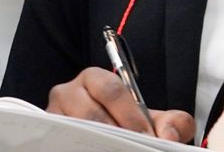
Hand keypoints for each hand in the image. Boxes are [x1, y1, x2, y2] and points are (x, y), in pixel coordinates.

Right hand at [48, 67, 194, 143]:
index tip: (148, 136)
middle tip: (134, 148)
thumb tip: (168, 136)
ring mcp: (56, 116)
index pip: (112, 90)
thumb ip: (172, 122)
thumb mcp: (149, 119)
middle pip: (91, 112)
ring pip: (77, 131)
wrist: (107, 136)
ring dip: (100, 145)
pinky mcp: (51, 135)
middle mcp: (68, 92)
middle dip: (117, 133)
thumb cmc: (125, 124)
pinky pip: (64, 143)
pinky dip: (83, 150)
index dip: (132, 115)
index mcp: (94, 79)